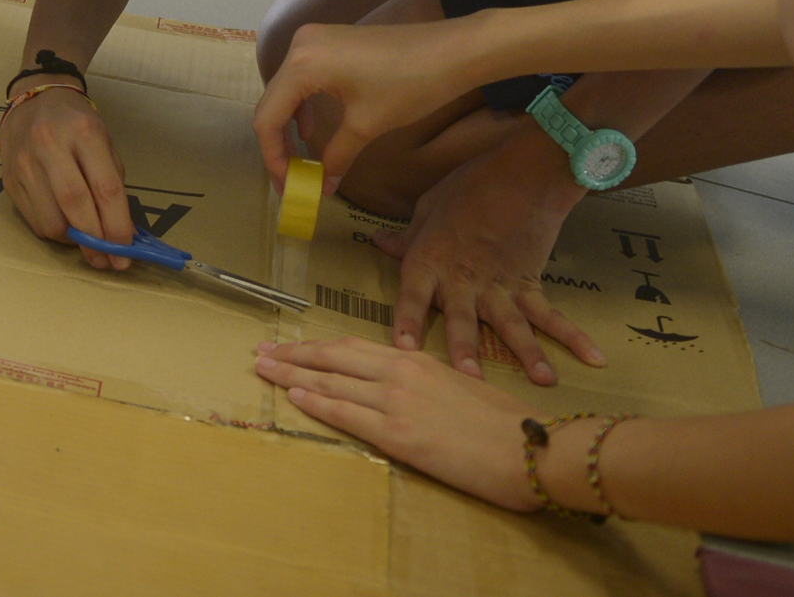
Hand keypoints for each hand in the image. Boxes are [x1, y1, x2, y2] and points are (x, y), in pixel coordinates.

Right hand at [0, 84, 138, 270]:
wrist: (33, 99)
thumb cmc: (76, 123)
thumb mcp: (103, 141)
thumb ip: (112, 183)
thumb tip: (123, 232)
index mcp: (83, 132)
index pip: (105, 188)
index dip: (118, 225)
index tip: (127, 250)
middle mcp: (50, 145)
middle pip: (75, 205)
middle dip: (96, 240)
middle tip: (109, 261)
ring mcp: (24, 163)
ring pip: (51, 220)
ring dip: (73, 241)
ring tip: (87, 241)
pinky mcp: (8, 180)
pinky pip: (34, 221)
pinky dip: (55, 232)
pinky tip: (66, 227)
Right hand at [254, 16, 493, 189]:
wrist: (452, 50)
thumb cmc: (409, 85)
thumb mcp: (367, 125)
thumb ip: (336, 156)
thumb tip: (322, 187)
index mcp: (302, 64)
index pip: (268, 117)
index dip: (273, 157)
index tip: (287, 186)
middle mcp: (299, 45)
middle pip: (273, 102)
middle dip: (278, 143)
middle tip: (290, 178)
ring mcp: (314, 39)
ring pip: (286, 89)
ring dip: (288, 125)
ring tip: (299, 158)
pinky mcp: (329, 40)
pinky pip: (303, 76)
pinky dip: (303, 104)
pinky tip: (312, 126)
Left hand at [254, 336, 545, 512]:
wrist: (531, 448)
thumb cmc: (505, 423)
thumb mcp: (461, 387)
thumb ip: (427, 382)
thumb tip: (404, 387)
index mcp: (418, 360)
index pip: (353, 348)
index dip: (318, 347)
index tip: (291, 345)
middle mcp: (402, 372)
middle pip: (334, 357)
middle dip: (294, 354)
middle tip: (262, 353)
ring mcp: (397, 401)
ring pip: (332, 381)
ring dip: (293, 374)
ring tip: (263, 369)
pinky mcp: (400, 434)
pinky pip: (348, 413)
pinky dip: (318, 402)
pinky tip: (295, 396)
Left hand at [379, 135, 604, 385]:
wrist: (524, 174)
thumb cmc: (470, 185)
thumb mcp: (427, 207)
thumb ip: (408, 236)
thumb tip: (380, 244)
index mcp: (431, 259)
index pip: (412, 295)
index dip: (407, 321)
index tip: (403, 350)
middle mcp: (464, 278)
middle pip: (461, 318)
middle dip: (464, 349)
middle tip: (469, 378)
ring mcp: (500, 284)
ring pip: (511, 325)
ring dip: (527, 354)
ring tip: (542, 382)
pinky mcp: (530, 283)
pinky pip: (551, 315)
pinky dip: (573, 336)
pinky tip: (593, 358)